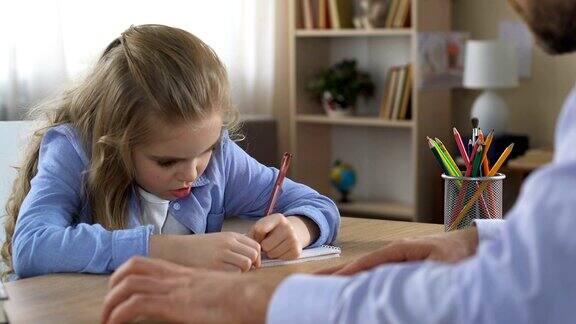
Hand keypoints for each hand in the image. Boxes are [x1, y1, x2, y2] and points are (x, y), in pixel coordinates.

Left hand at [102, 257, 284, 323]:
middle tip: (108, 305)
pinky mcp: (173, 304)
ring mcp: (172, 288)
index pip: (146, 263)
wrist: (249, 297)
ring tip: (107, 319)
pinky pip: (135, 305)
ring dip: (110, 302)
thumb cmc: (237, 298)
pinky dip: (118, 314)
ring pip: (128, 284)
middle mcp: (174, 276)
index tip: (119, 289)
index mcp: (182, 273)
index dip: (126, 273)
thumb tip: (190, 304)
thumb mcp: (210, 291)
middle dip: (113, 285)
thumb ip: (194, 293)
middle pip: (132, 268)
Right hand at [149, 232, 260, 272]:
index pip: (255, 246)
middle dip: (252, 265)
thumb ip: (236, 246)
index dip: (257, 257)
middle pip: (253, 255)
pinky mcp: (214, 265)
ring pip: (246, 264)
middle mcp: (228, 243)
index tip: (252, 264)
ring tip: (232, 272)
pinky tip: (223, 275)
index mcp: (231, 236)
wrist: (178, 249)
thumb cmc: (200, 247)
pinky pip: (233, 273)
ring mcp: (222, 254)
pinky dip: (232, 276)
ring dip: (242, 271)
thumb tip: (254, 258)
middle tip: (244, 271)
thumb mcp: (220, 240)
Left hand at [248, 214, 318, 259]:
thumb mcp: (260, 226)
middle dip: (263, 246)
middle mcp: (288, 227)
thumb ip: (252, 238)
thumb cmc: (271, 230)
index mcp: (278, 218)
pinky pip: (280, 259)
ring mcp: (294, 239)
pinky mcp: (297, 250)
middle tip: (268, 242)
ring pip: (272, 254)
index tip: (259, 236)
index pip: (260, 229)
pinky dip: (278, 256)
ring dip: (270, 252)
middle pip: (265, 245)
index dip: (256, 237)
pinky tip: (281, 250)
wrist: (292, 232)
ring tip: (274, 246)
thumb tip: (255, 260)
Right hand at [316, 227, 478, 275]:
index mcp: (400, 249)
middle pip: (359, 263)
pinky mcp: (399, 262)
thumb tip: (401, 288)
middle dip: (336, 272)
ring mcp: (394, 256)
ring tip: (322, 282)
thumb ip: (419, 276)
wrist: (471, 244)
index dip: (349, 272)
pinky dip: (357, 276)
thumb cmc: (458, 255)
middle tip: (313, 281)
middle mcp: (393, 251)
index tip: (331, 282)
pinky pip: (373, 270)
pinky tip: (349, 284)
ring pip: (364, 267)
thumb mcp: (441, 267)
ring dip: (343, 274)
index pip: (368, 263)